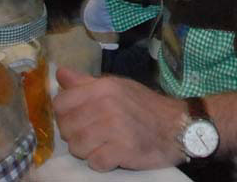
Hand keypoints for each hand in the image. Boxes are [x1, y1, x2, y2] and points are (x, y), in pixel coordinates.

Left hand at [52, 67, 186, 170]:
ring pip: (77, 147)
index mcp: (103, 88)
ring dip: (87, 151)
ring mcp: (114, 128)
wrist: (176, 126)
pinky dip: (101, 162)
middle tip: (92, 135)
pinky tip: (112, 155)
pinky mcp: (123, 150)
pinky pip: (95, 162)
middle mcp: (106, 105)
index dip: (65, 114)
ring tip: (102, 145)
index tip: (77, 119)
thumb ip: (86, 82)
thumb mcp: (117, 87)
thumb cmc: (144, 106)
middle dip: (75, 135)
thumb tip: (60, 74)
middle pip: (67, 128)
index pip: (60, 104)